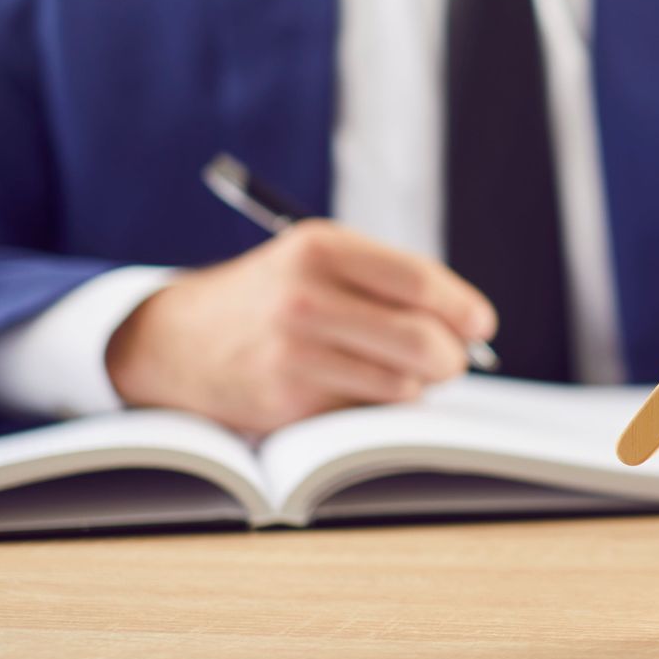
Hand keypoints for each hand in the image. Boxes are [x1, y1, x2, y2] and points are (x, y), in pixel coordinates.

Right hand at [105, 221, 496, 433]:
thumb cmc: (277, 294)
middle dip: (451, 357)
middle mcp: (304, 296)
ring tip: (390, 369)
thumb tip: (473, 331)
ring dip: (413, 384)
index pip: (420, 283)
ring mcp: (290, 352)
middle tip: (453, 361)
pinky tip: (345, 386)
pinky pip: (363, 410)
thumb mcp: (320, 260)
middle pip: (421, 339)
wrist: (177, 338)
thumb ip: (392, 282)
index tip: (481, 326)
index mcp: (321, 248)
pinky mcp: (282, 400)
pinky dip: (371, 405)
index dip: (463, 309)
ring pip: (401, 383)